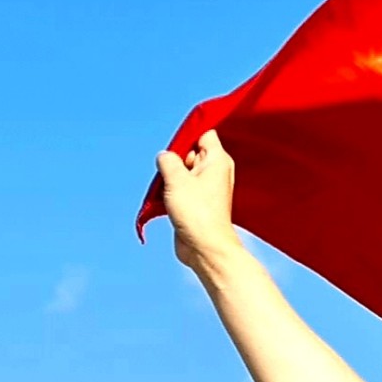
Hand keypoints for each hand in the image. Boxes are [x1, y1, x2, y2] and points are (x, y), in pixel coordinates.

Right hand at [153, 130, 240, 270]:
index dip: (188, 136)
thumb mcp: (176, 179)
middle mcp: (214, 172)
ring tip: (168, 191)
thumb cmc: (196, 213)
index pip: (204, 134)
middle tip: (171, 174)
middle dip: (175, 159)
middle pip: (190, 152)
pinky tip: (165, 201)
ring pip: (183, 172)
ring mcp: (206, 188)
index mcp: (217, 160)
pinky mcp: (197, 202)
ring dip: (170, 178)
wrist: (204, 247)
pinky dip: (171, 192)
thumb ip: (167, 160)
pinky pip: (181, 188)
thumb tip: (164, 156)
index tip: (174, 148)